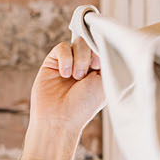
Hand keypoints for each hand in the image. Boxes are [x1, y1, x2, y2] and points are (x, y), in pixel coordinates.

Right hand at [22, 37, 103, 159]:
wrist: (60, 119)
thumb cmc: (84, 106)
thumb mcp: (104, 81)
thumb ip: (107, 60)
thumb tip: (106, 41)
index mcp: (100, 69)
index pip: (104, 45)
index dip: (104, 48)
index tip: (101, 65)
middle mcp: (84, 64)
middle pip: (92, 40)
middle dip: (92, 55)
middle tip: (90, 72)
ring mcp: (68, 62)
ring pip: (78, 42)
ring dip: (80, 59)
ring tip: (76, 77)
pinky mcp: (52, 62)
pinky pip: (61, 48)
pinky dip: (66, 59)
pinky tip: (64, 74)